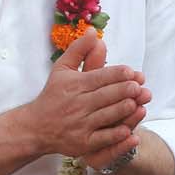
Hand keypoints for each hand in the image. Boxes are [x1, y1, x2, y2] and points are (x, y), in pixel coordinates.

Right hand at [22, 32, 150, 162]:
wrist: (35, 127)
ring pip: (106, 116)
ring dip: (123, 110)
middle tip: (139, 87)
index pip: (99, 77)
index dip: (117, 74)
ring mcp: (80, 125)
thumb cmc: (53, 95)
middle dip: (124, 91)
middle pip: (106, 96)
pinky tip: (128, 130)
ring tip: (138, 103)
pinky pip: (102, 139)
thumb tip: (94, 31)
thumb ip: (79, 50)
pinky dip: (115, 135)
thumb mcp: (62, 69)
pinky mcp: (83, 143)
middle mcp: (77, 104)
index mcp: (74, 85)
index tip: (132, 72)